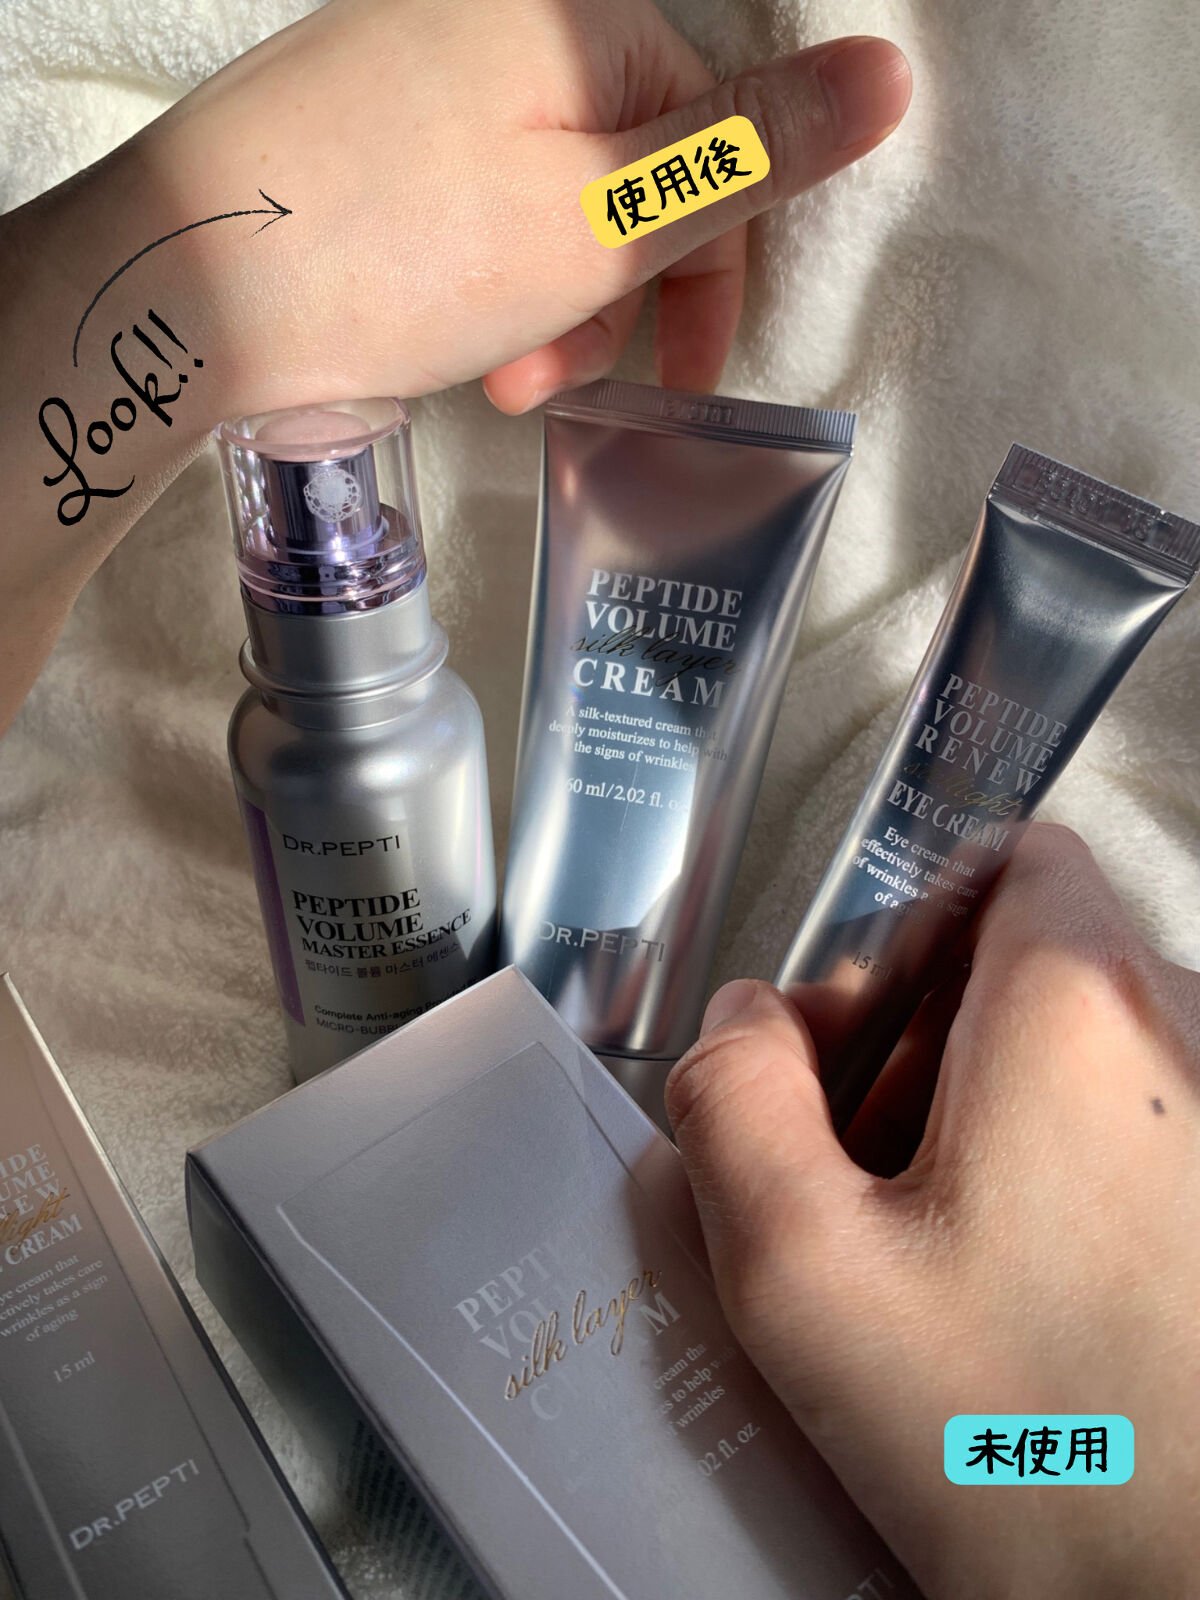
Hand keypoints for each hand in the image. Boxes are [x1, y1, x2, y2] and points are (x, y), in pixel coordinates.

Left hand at [152, 0, 910, 414]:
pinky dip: (491, 282)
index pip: (716, 133)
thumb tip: (890, 76)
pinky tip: (457, 344)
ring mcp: (424, 67)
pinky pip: (478, 201)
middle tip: (571, 386)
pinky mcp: (371, 125)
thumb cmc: (398, 248)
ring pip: (552, 199)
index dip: (715, 270)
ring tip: (506, 380)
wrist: (185, 286)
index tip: (687, 376)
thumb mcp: (605, 217)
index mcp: (574, 13)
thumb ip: (752, 155)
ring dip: (555, 308)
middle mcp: (500, 18)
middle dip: (622, 299)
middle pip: (631, 169)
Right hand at [667, 823, 1199, 1598]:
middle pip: (1033, 961)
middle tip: (863, 1166)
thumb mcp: (807, 1274)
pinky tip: (1018, 1289)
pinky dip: (1063, 1171)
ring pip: (1086, 1054)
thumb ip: (732, 1106)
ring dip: (992, 1117)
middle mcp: (1185, 1039)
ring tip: (937, 1247)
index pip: (1011, 854)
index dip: (908, 926)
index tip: (858, 1030)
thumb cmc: (1048, 1461)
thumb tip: (737, 1031)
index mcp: (1077, 1011)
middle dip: (925, 1040)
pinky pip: (1137, 1129)